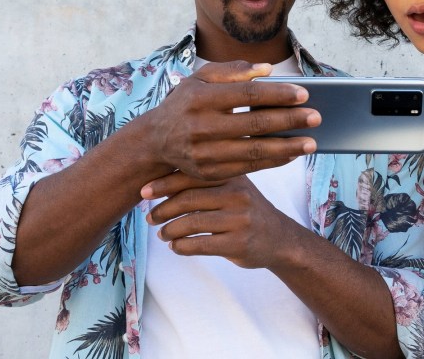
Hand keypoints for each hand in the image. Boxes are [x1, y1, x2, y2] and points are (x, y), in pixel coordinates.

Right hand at [140, 61, 320, 179]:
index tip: (304, 94)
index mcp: (200, 97)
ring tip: (312, 143)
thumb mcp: (200, 79)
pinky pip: (248, 168)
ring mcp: (204, 153)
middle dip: (289, 121)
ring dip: (287, 148)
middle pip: (254, 124)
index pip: (246, 94)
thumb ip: (232, 71)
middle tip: (317, 117)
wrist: (155, 141)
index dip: (277, 94)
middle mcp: (201, 126)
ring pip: (254, 151)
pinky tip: (292, 154)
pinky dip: (272, 162)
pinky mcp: (209, 173)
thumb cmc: (186, 103)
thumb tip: (267, 69)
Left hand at [142, 171, 297, 268]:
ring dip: (169, 230)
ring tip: (162, 234)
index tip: (143, 192)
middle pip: (188, 199)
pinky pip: (199, 245)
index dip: (164, 183)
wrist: (280, 238)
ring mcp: (239, 220)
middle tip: (150, 218)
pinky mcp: (238, 244)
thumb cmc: (247, 211)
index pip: (192, 175)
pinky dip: (181, 247)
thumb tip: (160, 179)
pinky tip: (176, 246)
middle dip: (162, 210)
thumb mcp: (235, 187)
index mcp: (233, 176)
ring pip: (191, 224)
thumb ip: (207, 181)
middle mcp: (237, 195)